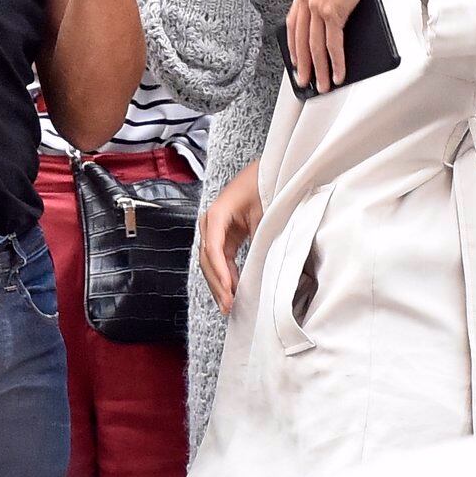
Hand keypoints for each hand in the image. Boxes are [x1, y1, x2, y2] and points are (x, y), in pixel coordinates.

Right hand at [198, 162, 263, 312]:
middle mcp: (210, 221)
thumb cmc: (265, 185)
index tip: (228, 288)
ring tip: (228, 305)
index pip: (213, 247)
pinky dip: (225, 275)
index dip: (220, 270)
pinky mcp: (224, 235)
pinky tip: (231, 290)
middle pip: (207, 258)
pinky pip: (220, 259)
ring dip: (219, 283)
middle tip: (228, 304)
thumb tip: (261, 267)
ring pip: (210, 262)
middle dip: (217, 283)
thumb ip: (260, 237)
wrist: (268, 171)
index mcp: (217, 212)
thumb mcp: (265, 212)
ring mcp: (215, 229)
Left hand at [286, 0, 372, 93]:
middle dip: (302, 64)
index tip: (294, 58)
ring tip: (321, 84)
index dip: (293, 44)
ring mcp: (318, 7)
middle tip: (304, 79)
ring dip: (318, 69)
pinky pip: (333, 44)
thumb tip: (335, 12)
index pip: (293, 23)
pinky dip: (335, 62)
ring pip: (315, 46)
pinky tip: (337, 73)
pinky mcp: (333, 13)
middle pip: (301, 40)